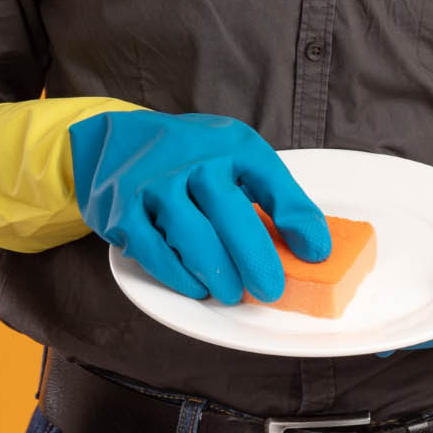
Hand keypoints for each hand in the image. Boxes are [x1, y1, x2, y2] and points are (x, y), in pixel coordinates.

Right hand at [67, 110, 330, 304]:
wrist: (116, 139)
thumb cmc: (190, 155)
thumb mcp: (234, 155)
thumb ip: (271, 193)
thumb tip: (312, 245)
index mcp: (230, 143)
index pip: (270, 178)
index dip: (297, 218)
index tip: (316, 252)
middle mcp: (193, 158)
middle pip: (232, 213)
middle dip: (256, 258)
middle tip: (272, 290)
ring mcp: (156, 183)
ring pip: (194, 237)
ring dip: (218, 273)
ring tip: (233, 293)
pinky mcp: (124, 210)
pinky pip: (156, 252)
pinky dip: (180, 276)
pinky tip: (196, 286)